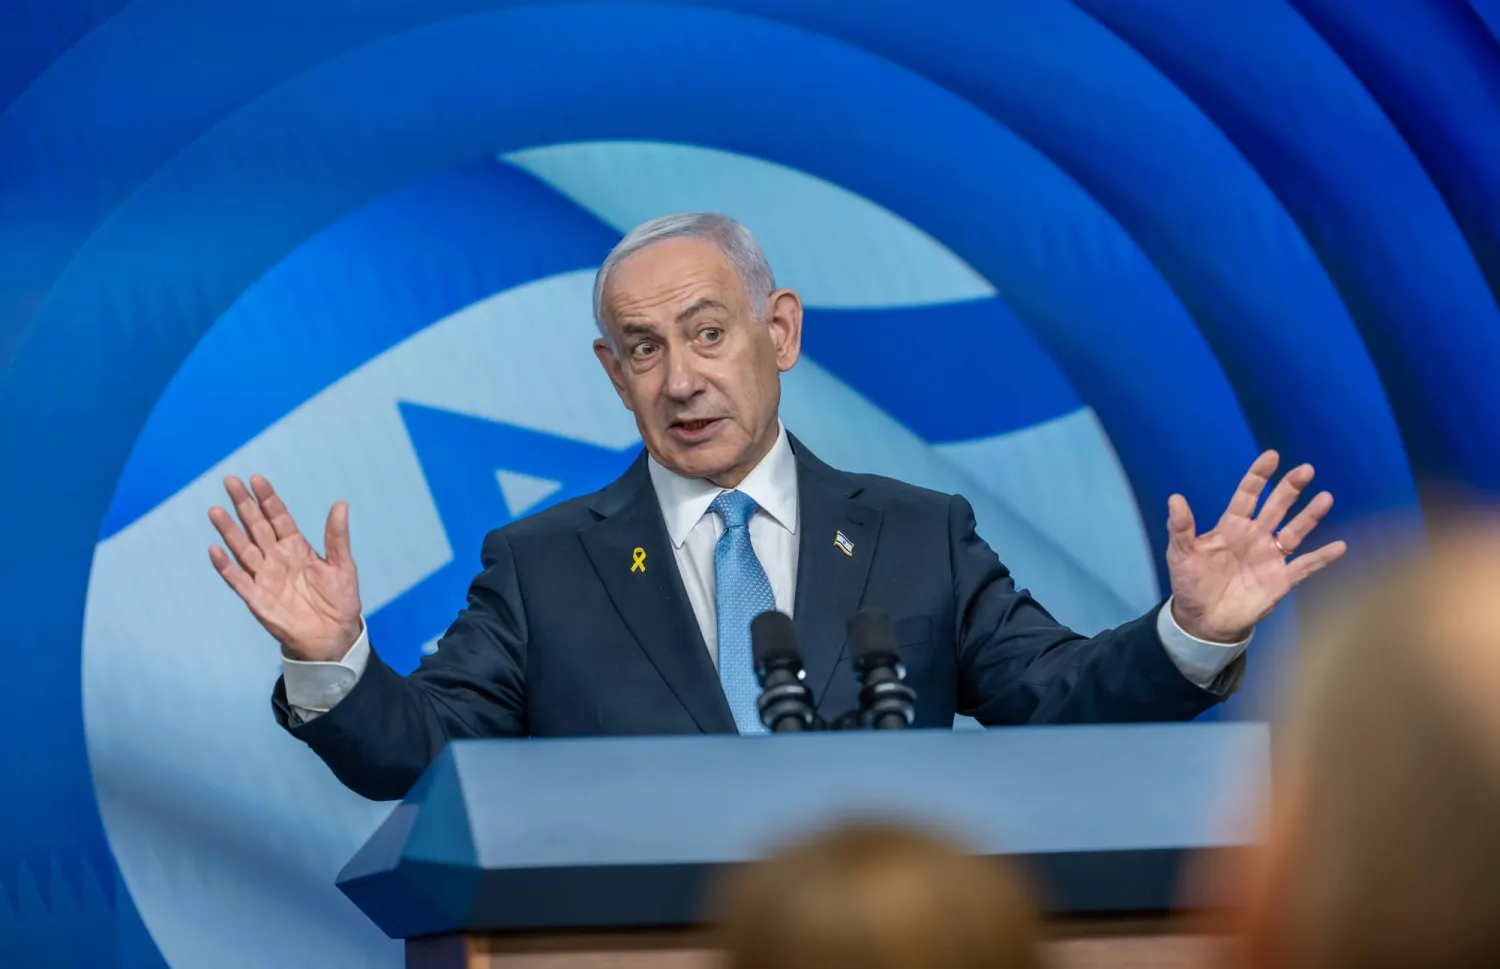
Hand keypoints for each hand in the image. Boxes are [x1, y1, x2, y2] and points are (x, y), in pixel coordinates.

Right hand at [208, 475, 362, 661]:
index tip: (257, 479)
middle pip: (256, 526)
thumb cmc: (339, 599)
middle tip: (230, 481)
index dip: (268, 498)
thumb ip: (337, 536)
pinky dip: (226, 566)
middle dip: (244, 505)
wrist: (333, 636)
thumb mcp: (342, 565)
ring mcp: (265, 576)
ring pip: (243, 549)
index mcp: (296, 546)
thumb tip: (341, 504)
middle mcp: (276, 557)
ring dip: (229, 531)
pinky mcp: (257, 598)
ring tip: (216, 511)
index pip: (278, 517)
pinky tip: (215, 549)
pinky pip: (238, 580)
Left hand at [1166, 451, 1346, 642]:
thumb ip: (1181, 528)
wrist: (1203, 618)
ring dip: (1309, 516)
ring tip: (1325, 498)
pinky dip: (1322, 557)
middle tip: (1306, 469)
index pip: (1247, 495)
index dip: (1258, 476)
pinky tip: (1339, 546)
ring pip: (1295, 531)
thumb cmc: (1191, 582)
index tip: (1272, 456)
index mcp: (1232, 526)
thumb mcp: (1180, 554)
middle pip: (1276, 507)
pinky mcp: (1281, 579)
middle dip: (1290, 488)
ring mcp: (1270, 556)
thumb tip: (1174, 498)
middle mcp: (1255, 536)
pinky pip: (1305, 566)